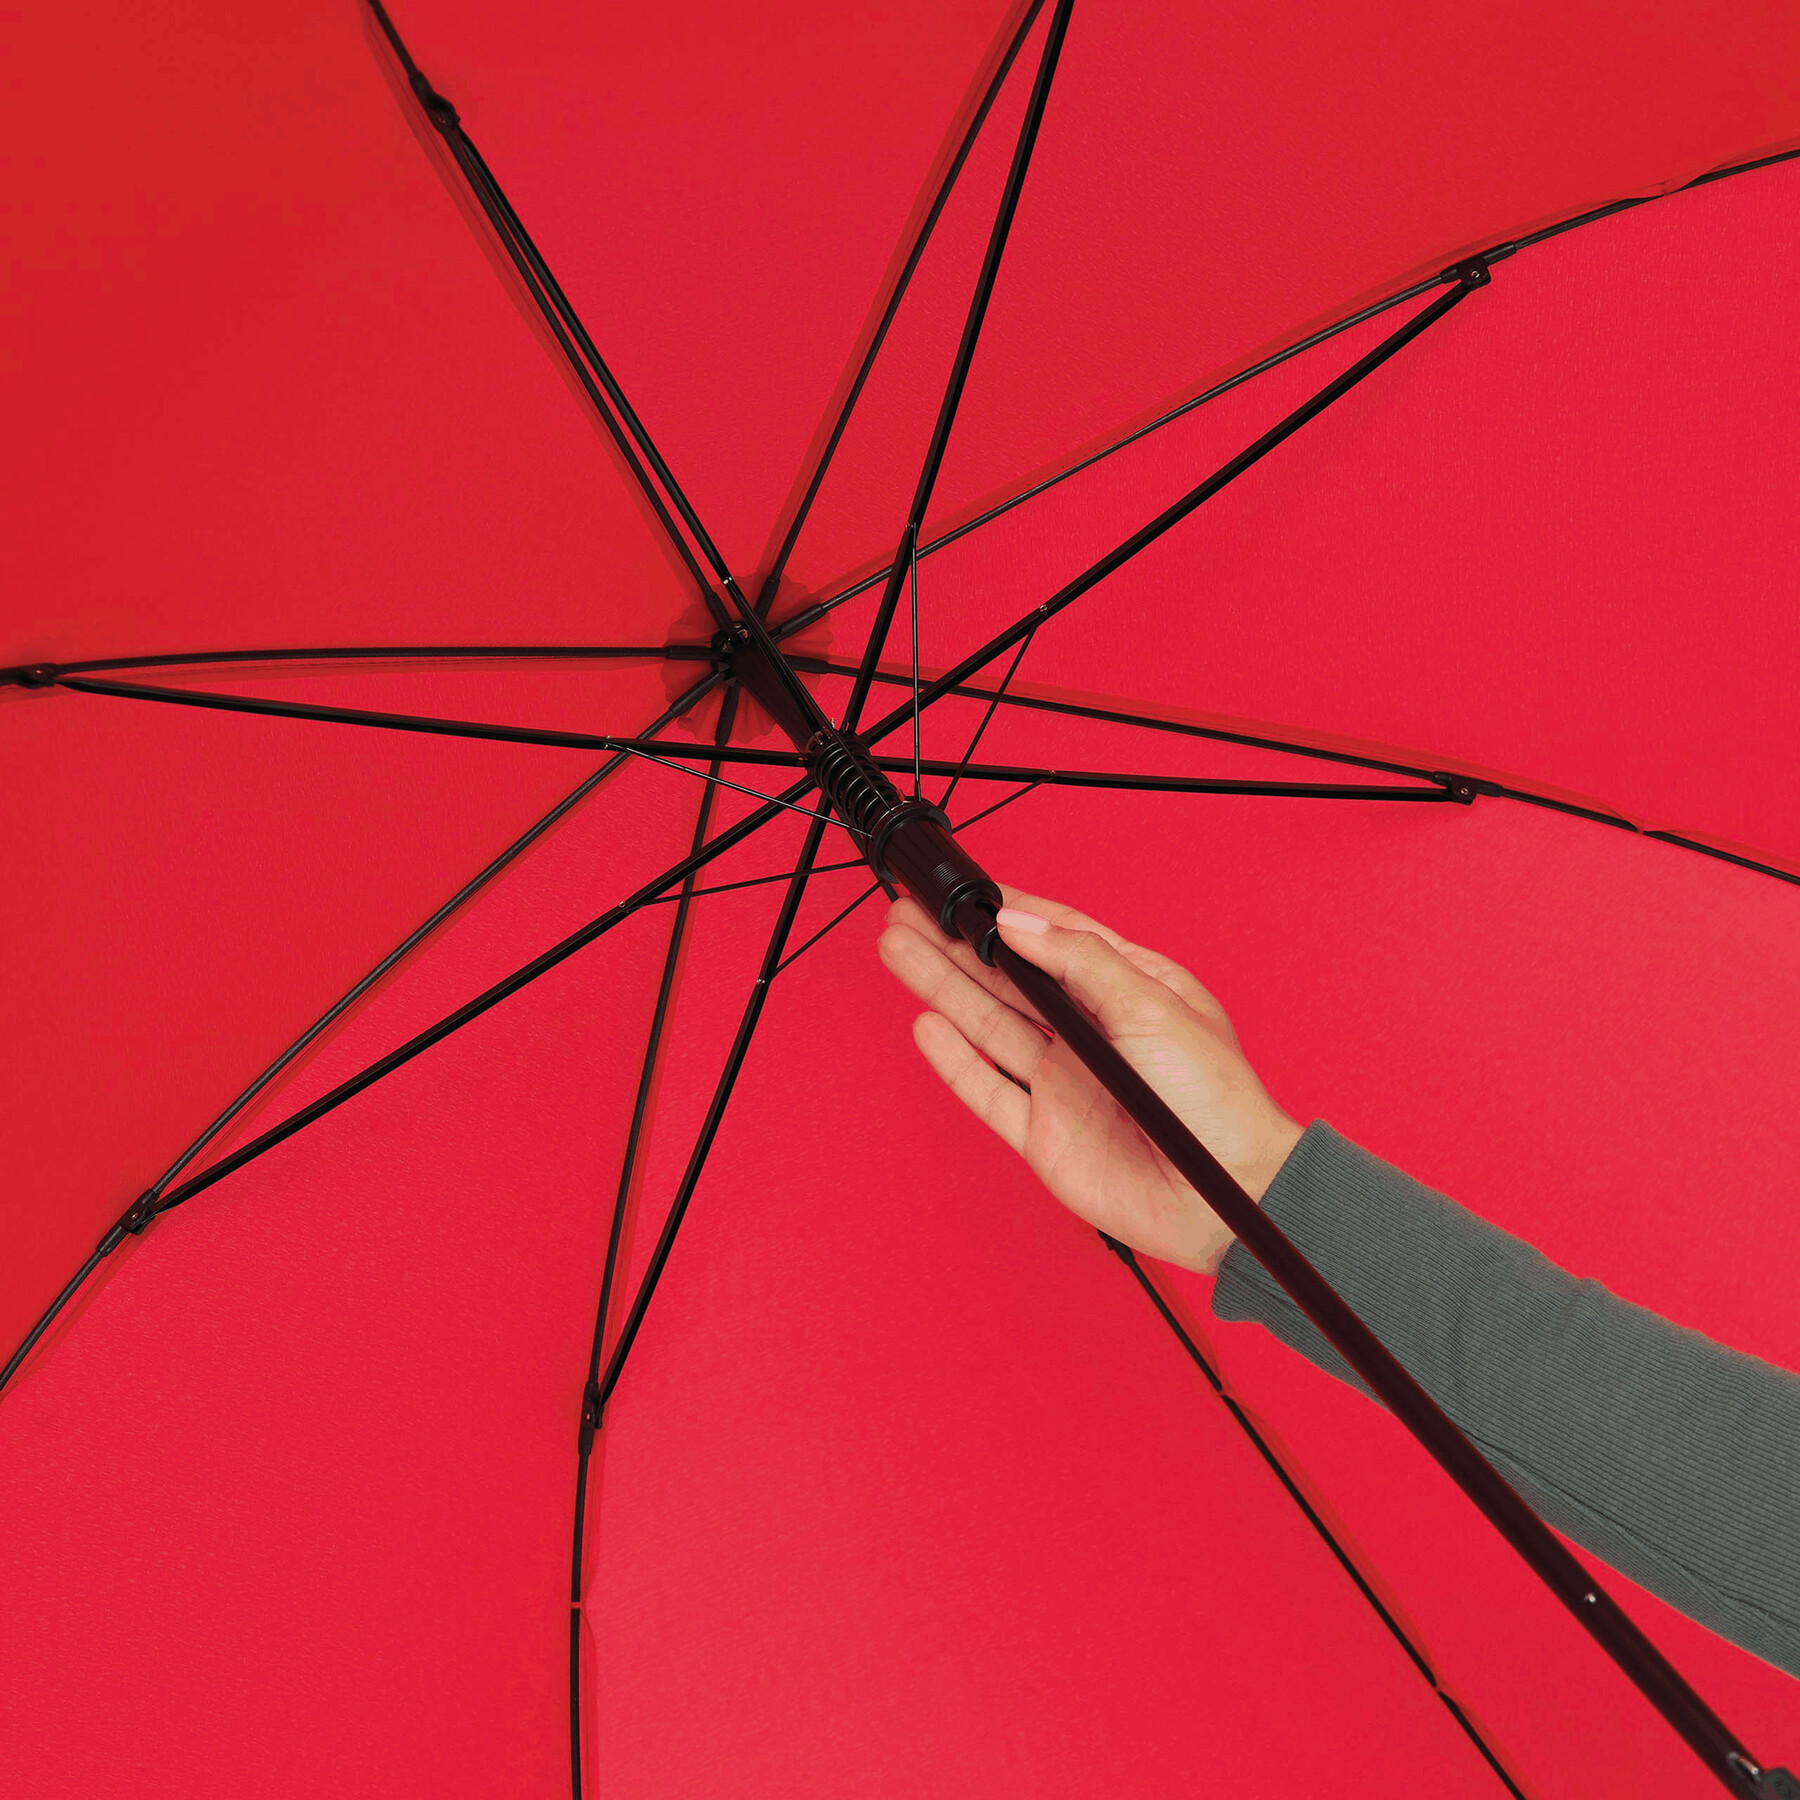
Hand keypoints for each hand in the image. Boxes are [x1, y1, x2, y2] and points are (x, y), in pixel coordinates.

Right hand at [877, 886, 1304, 1274]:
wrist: (1225, 1198)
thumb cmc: (1217, 1103)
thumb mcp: (1153, 1007)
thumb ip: (1082, 962)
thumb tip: (1021, 924)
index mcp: (1128, 992)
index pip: (1055, 939)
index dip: (1007, 913)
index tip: (963, 892)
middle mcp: (1091, 1035)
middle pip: (1009, 979)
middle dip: (957, 944)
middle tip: (908, 915)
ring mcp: (1064, 1084)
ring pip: (988, 1025)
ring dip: (943, 987)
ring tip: (899, 950)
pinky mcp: (1044, 1134)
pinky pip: (988, 1089)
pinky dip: (955, 1060)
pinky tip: (928, 1026)